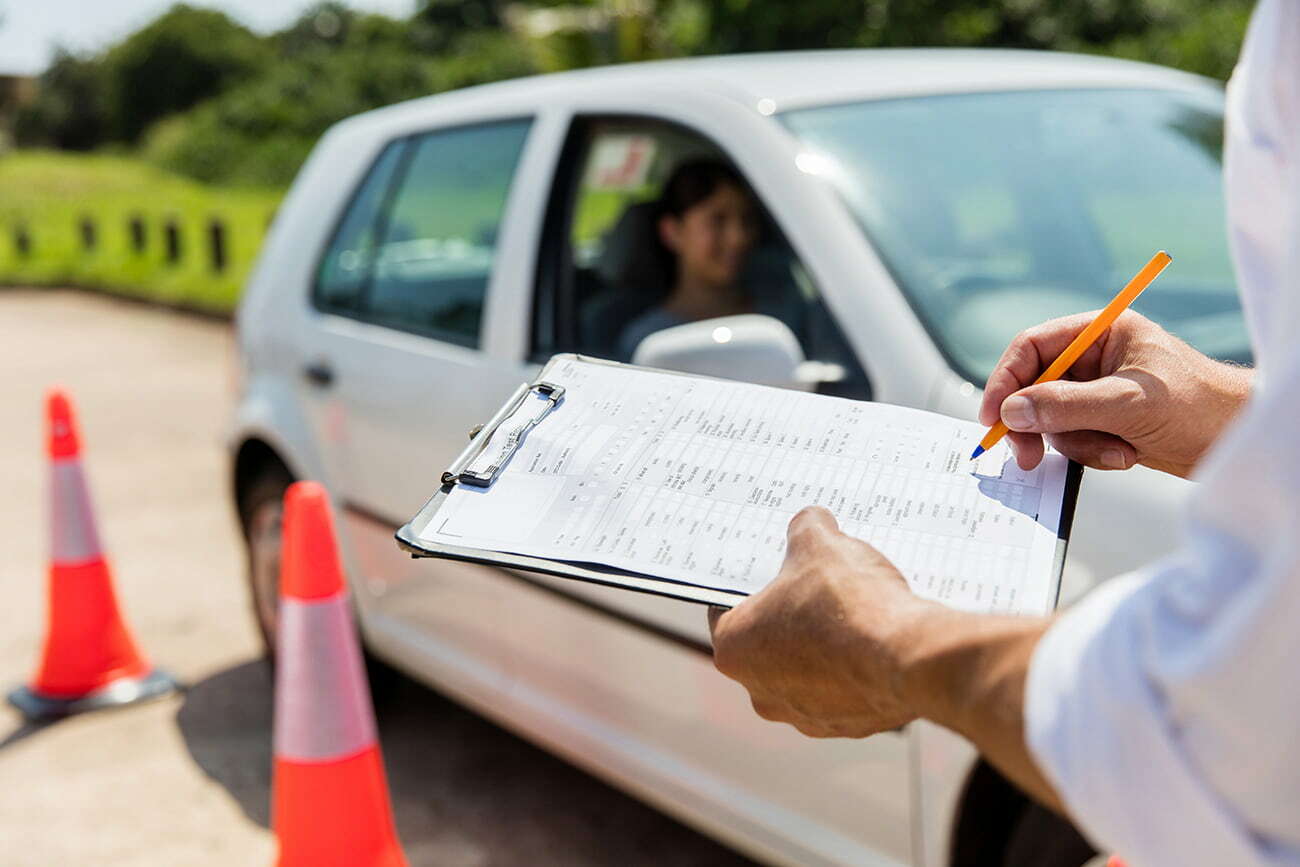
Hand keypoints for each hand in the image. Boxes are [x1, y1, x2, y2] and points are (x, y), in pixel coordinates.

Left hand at [709, 509, 1062, 808]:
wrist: (907, 656)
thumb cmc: (848, 602)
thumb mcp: (820, 543)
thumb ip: (806, 528)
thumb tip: (811, 522)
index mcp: (734, 648)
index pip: (726, 608)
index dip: (752, 583)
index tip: (773, 568)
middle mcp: (760, 691)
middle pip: (768, 642)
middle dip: (791, 615)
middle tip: (817, 586)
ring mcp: (804, 716)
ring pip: (808, 671)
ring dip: (825, 646)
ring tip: (854, 613)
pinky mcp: (847, 726)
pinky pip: (845, 690)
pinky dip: (856, 669)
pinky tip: (876, 642)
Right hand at [980, 311, 1252, 476]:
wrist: (1239, 441)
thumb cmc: (1199, 406)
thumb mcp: (1127, 403)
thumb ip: (1065, 405)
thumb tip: (1012, 411)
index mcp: (1102, 333)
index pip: (1033, 347)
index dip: (1006, 380)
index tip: (994, 417)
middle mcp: (1096, 358)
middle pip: (1035, 386)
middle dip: (1036, 423)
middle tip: (1026, 455)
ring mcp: (1099, 391)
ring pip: (1052, 419)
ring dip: (1076, 443)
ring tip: (1116, 450)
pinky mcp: (1106, 421)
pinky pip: (1073, 439)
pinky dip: (1093, 453)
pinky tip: (1126, 454)